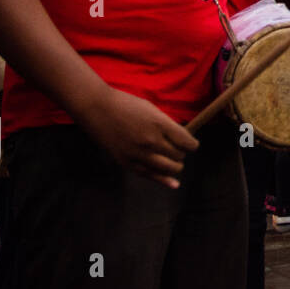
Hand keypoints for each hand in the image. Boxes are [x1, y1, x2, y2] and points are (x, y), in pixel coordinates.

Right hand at [76, 87, 198, 189]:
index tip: (191, 145)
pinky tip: (173, 184)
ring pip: (168, 168)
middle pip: (178, 156)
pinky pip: (149, 175)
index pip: (187, 142)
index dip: (192, 145)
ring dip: (174, 166)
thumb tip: (180, 138)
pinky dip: (163, 180)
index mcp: (160, 124)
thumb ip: (166, 125)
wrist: (96, 108)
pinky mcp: (126, 162)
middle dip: (181, 154)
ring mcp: (138, 153)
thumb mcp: (151, 109)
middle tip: (177, 150)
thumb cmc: (125, 104)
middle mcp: (151, 140)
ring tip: (173, 162)